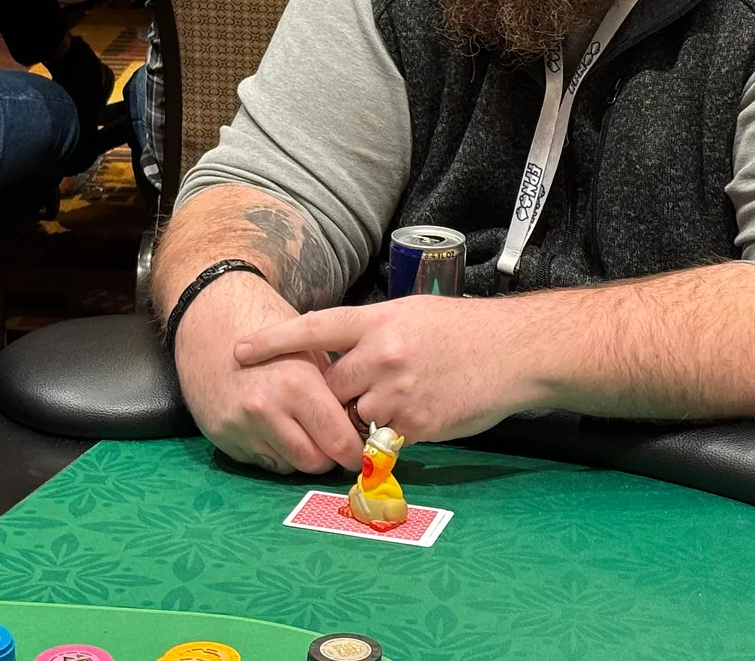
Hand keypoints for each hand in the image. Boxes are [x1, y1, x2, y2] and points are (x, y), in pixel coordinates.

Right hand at [172, 272, 361, 474]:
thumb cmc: (269, 328)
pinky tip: (271, 425)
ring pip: (287, 467)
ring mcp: (241, 427)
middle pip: (314, 463)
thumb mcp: (311, 349)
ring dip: (299, 455)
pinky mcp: (221, 437)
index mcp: (297, 385)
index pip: (338, 442)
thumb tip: (360, 428)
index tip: (361, 452)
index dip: (354, 451)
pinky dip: (273, 452)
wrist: (209, 320)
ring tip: (300, 428)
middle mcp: (267, 410)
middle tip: (332, 442)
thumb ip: (334, 391)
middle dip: (328, 456)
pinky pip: (260, 461)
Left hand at [234, 296, 535, 443]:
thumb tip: (342, 351)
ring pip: (356, 417)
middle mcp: (382, 356)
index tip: (239, 352)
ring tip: (404, 400)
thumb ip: (374, 332)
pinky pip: (387, 440)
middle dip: (335, 395)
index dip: (273, 342)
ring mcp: (397, 394)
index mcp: (380, 320)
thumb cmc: (466, 329)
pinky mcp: (415, 428)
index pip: (314, 329)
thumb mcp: (414, 314)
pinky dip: (397, 433)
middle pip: (330, 387)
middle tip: (356, 393)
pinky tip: (426, 411)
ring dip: (367, 417)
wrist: (516, 352)